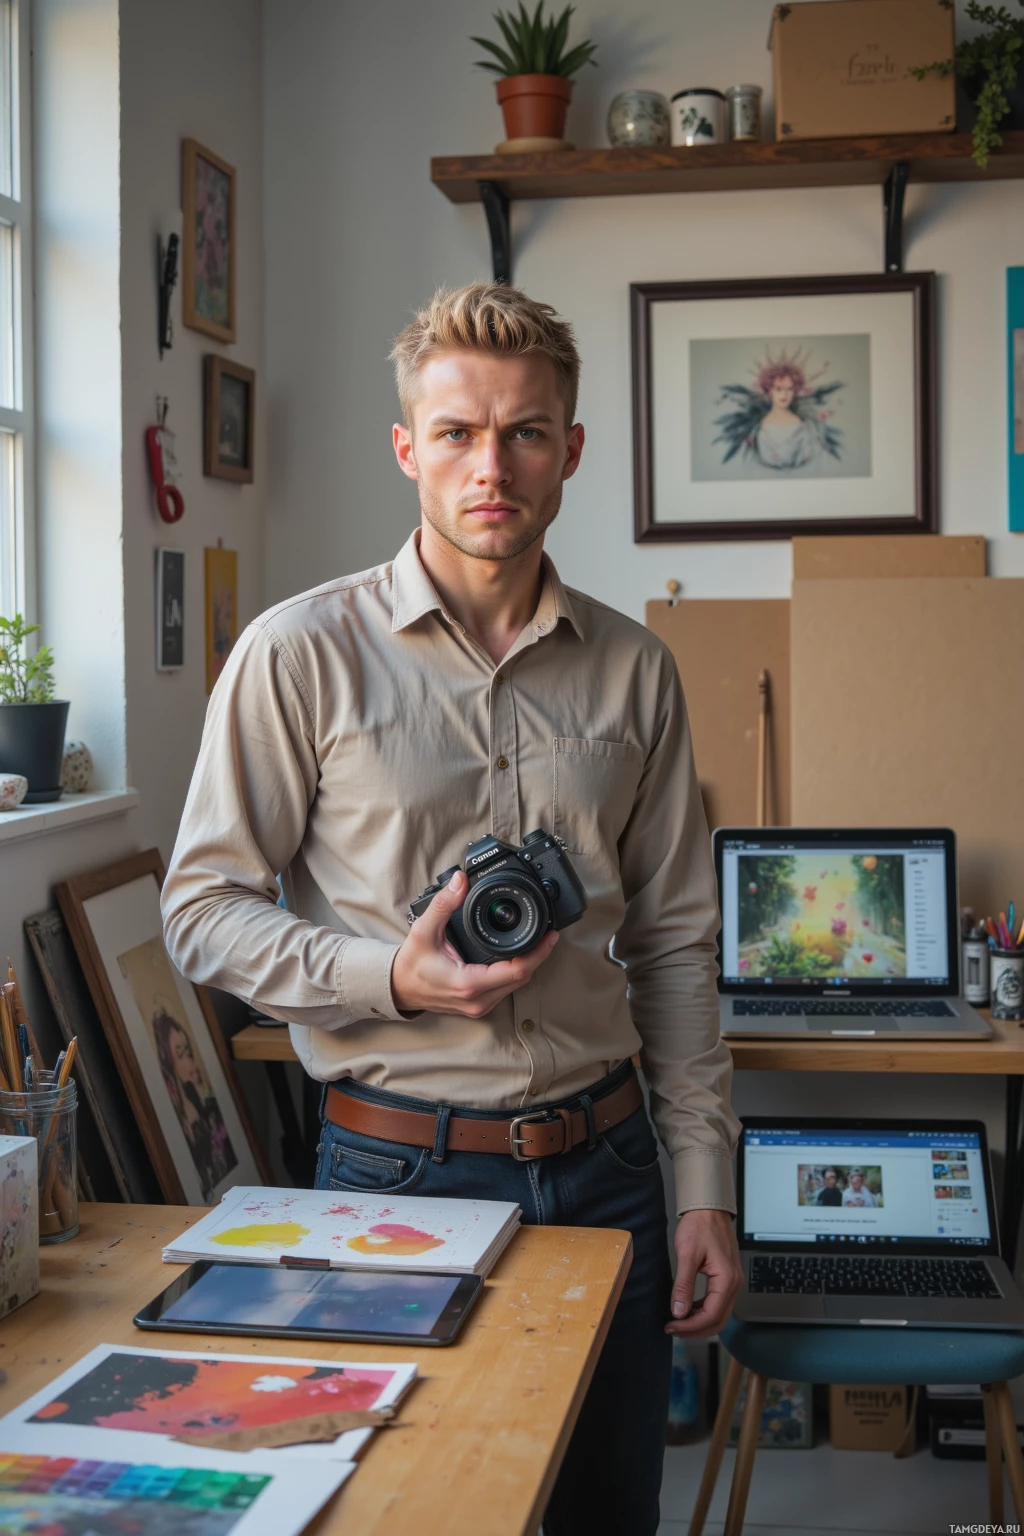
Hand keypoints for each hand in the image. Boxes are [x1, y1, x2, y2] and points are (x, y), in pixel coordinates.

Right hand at [391, 869, 558, 1017]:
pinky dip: (516, 972)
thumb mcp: (423, 930)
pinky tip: (520, 957)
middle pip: (523, 979)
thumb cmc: (410, 965)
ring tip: (539, 942)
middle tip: (549, 934)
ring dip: (530, 965)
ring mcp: (479, 1006)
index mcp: (468, 984)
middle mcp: (477, 1000)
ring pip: (517, 986)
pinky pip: (507, 989)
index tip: (549, 935)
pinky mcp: (479, 1006)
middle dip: (539, 956)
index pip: (517, 971)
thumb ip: (443, 904)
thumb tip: (460, 881)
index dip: (538, 953)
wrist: (398, 989)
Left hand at [665, 1208, 742, 1338]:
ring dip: (699, 1321)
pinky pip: (717, 1301)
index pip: (711, 1315)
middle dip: (695, 1329)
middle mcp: (735, 1284)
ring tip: (677, 1322)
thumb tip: (679, 1312)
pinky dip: (703, 1310)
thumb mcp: (687, 1254)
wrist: (709, 1208)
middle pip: (717, 1320)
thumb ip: (683, 1285)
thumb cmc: (700, 1226)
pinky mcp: (727, 1277)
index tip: (671, 1326)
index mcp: (727, 1280)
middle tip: (673, 1329)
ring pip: (718, 1313)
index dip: (690, 1326)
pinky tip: (688, 1308)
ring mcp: (733, 1281)